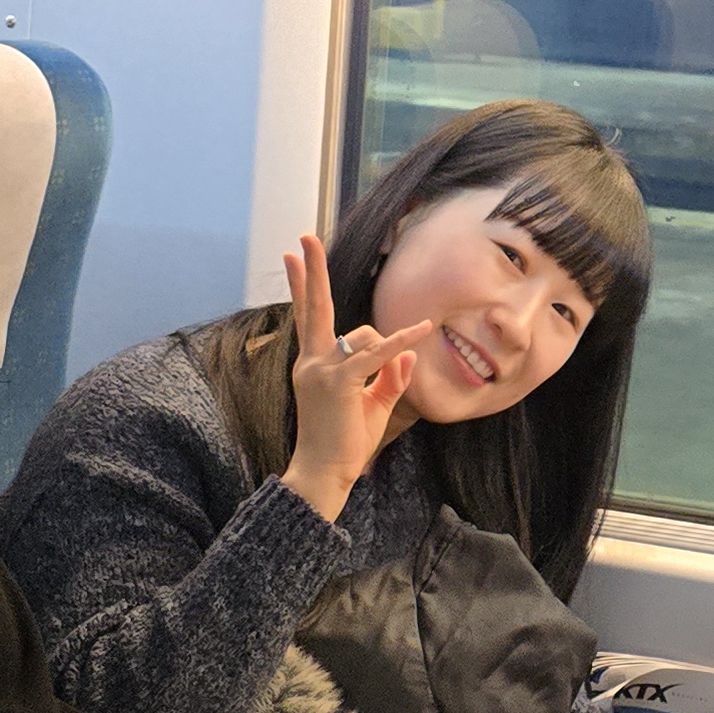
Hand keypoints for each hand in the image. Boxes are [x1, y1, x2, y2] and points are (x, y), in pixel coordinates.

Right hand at [278, 234, 435, 519]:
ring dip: (384, 352)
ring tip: (371, 392)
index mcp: (313, 364)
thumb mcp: (374, 405)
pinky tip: (422, 328)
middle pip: (314, 306)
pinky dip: (401, 342)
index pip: (308, 316)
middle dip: (312, 270)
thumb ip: (390, 376)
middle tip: (303, 237)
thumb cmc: (345, 443)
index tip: (291, 257)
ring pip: (363, 335)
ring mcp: (320, 370)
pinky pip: (377, 353)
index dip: (302, 285)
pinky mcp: (338, 381)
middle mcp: (311, 362)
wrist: (324, 475)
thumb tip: (409, 353)